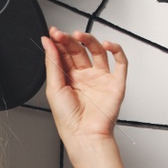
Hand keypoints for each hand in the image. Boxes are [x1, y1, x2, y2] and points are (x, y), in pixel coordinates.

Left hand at [40, 26, 126, 148]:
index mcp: (69, 77)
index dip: (59, 42)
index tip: (53, 33)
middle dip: (70, 40)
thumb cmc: (68, 118)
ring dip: (90, 40)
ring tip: (80, 35)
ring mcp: (100, 78)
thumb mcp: (54, 87)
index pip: (65, 54)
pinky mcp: (115, 83)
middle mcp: (85, 76)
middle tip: (62, 34)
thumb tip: (47, 42)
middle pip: (79, 50)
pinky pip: (120, 63)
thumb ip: (52, 63)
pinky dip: (116, 50)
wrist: (84, 135)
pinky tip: (107, 44)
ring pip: (98, 52)